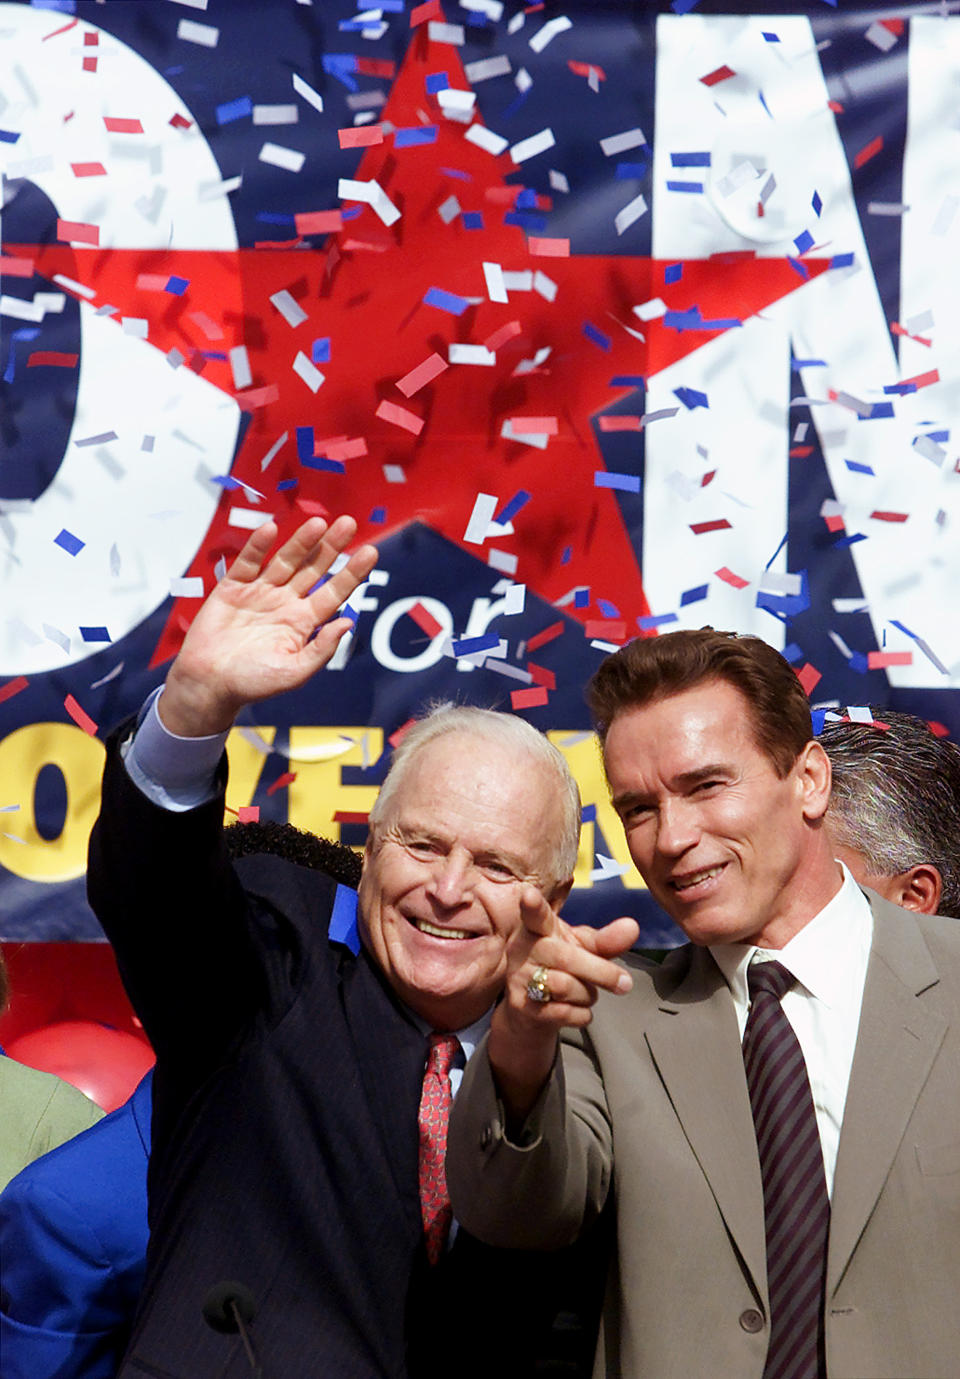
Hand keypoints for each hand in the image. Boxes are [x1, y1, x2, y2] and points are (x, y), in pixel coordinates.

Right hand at [159, 515, 378, 735]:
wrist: (209, 684)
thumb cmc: (251, 683)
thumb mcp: (294, 672)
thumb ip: (321, 649)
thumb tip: (348, 622)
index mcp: (303, 622)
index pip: (334, 592)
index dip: (351, 573)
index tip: (370, 552)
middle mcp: (285, 603)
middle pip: (313, 569)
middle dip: (331, 547)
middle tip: (348, 523)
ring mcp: (260, 593)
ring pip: (285, 561)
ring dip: (301, 541)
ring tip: (319, 522)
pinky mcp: (233, 588)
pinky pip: (248, 562)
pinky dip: (258, 546)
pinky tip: (271, 530)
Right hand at [488, 888, 638, 1122]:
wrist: (533, 1009)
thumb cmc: (560, 967)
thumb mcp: (582, 949)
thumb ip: (606, 940)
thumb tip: (633, 927)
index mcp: (538, 927)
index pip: (535, 914)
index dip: (532, 905)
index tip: (528, 894)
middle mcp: (523, 948)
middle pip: (567, 958)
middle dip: (601, 973)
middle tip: (626, 983)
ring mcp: (518, 976)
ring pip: (565, 986)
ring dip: (587, 995)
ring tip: (586, 992)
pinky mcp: (520, 1005)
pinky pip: (563, 1012)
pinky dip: (581, 1014)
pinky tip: (578, 1009)